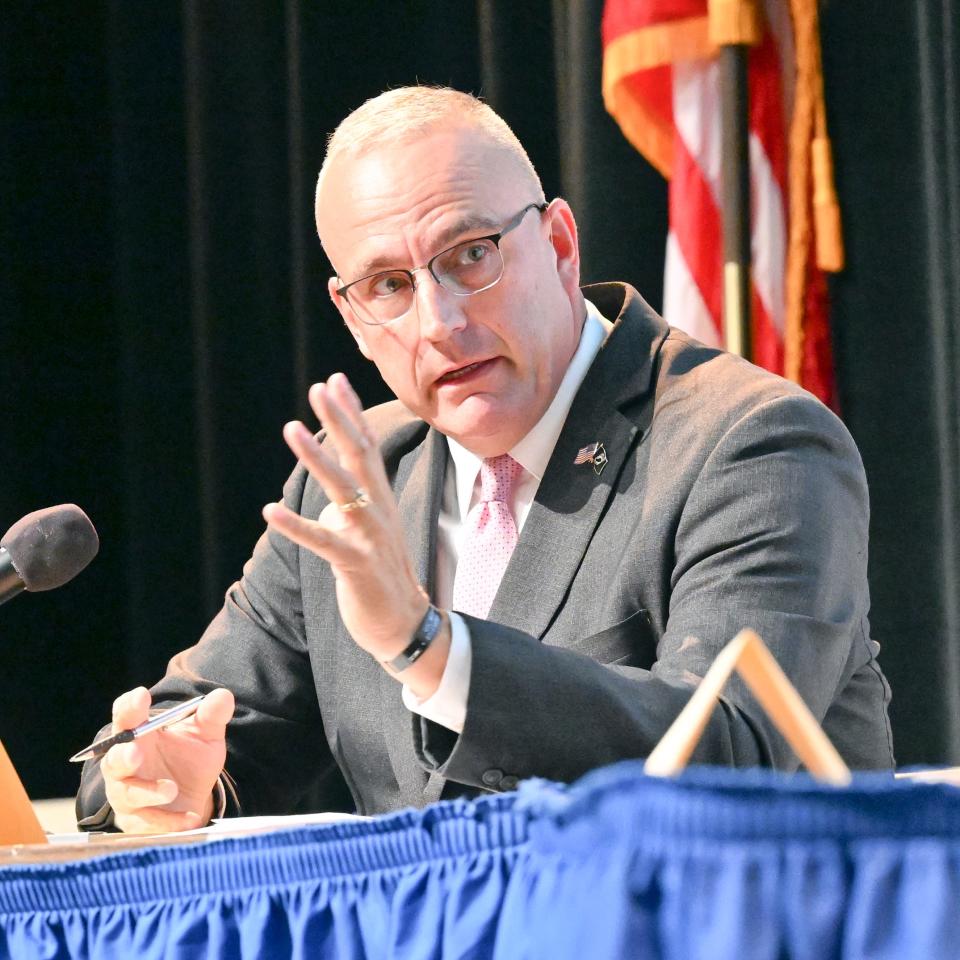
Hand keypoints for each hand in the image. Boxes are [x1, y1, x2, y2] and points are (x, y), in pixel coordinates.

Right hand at [101, 686, 234, 833]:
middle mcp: (125, 764)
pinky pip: (148, 823)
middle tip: (135, 752)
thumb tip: (223, 697)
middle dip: (123, 756)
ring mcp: (127, 794)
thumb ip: (211, 716)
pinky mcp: (137, 822)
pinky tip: (189, 819)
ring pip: (127, 794)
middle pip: (114, 759)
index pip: (126, 716)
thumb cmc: (189, 757)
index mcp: (137, 734)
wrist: (191, 797)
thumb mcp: (204, 735)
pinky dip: (169, 821)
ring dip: (147, 792)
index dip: (129, 706)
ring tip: (171, 789)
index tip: (141, 696)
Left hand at [263, 374, 442, 674]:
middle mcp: (379, 510)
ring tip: (292, 428)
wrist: (406, 624)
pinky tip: (270, 511)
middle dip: (339, 420)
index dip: (352, 413)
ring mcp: (370, 536)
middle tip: (319, 387)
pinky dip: (297, 526)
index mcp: (380, 499)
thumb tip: (328, 497)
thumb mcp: (367, 532)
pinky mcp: (357, 564)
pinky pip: (323, 541)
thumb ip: (349, 509)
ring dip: (317, 458)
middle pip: (360, 455)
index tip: (335, 381)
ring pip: (343, 489)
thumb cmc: (381, 575)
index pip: (367, 447)